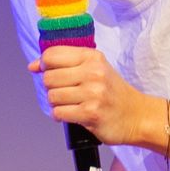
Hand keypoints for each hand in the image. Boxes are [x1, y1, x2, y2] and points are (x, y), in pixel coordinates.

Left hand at [37, 46, 163, 147]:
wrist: (137, 116)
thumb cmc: (112, 92)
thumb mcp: (94, 69)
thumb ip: (65, 64)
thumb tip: (32, 66)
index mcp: (92, 57)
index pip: (52, 55)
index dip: (44, 65)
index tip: (50, 73)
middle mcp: (93, 72)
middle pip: (49, 77)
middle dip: (51, 88)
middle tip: (64, 93)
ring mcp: (93, 93)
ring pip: (52, 96)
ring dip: (56, 103)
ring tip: (70, 104)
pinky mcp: (91, 113)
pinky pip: (59, 113)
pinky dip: (60, 116)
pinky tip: (71, 115)